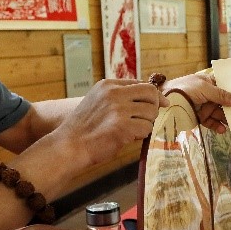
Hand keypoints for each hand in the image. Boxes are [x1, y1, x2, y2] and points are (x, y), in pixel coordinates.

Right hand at [42, 78, 161, 165]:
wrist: (69, 145)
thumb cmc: (84, 128)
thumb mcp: (98, 101)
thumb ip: (118, 97)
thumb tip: (151, 97)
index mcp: (108, 85)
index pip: (141, 84)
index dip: (153, 95)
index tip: (161, 103)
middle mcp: (114, 93)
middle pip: (151, 93)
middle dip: (155, 107)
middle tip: (149, 118)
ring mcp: (119, 109)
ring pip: (151, 113)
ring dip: (146, 124)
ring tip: (133, 130)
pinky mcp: (123, 127)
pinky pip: (146, 128)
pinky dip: (141, 135)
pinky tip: (129, 138)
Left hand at [164, 72, 230, 133]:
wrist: (166, 104)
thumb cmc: (185, 90)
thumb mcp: (205, 89)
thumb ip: (222, 95)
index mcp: (208, 83)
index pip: (224, 87)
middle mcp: (207, 94)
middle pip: (223, 102)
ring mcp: (203, 106)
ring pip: (218, 113)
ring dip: (225, 119)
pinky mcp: (199, 117)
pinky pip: (210, 122)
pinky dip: (216, 126)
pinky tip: (222, 130)